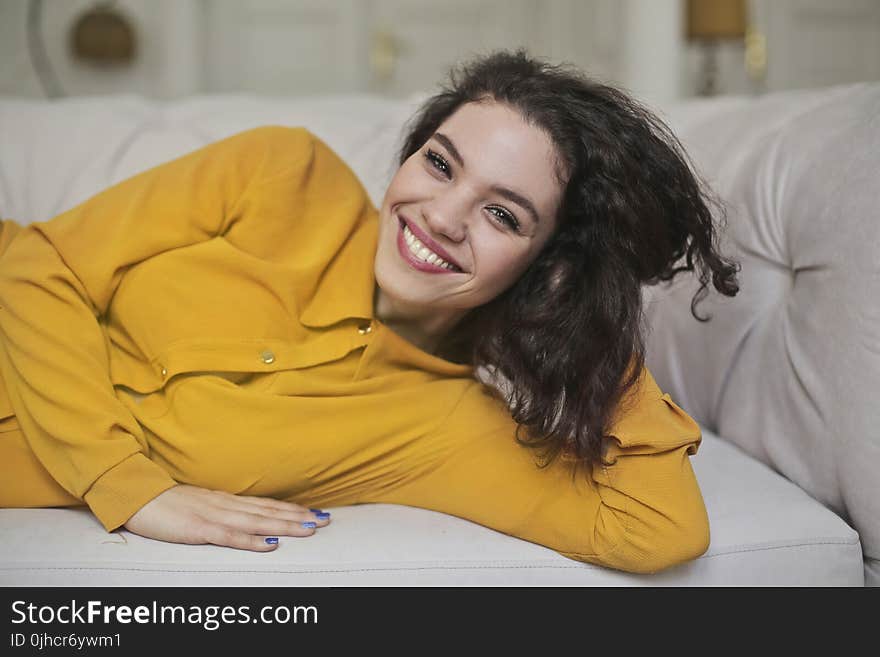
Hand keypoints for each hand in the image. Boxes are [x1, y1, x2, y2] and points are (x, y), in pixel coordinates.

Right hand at [123, 485, 329, 551]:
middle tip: (325, 520)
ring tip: (309, 529)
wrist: (137, 497)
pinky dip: (252, 541)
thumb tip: (244, 516)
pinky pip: (230, 537)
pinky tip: (270, 545)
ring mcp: (213, 516)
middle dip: (298, 516)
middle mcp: (225, 504)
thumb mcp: (199, 503)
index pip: (265, 504)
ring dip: (285, 526)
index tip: (314, 512)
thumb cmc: (165, 503)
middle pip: (268, 511)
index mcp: (225, 500)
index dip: (291, 508)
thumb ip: (221, 510)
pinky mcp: (198, 529)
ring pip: (257, 522)